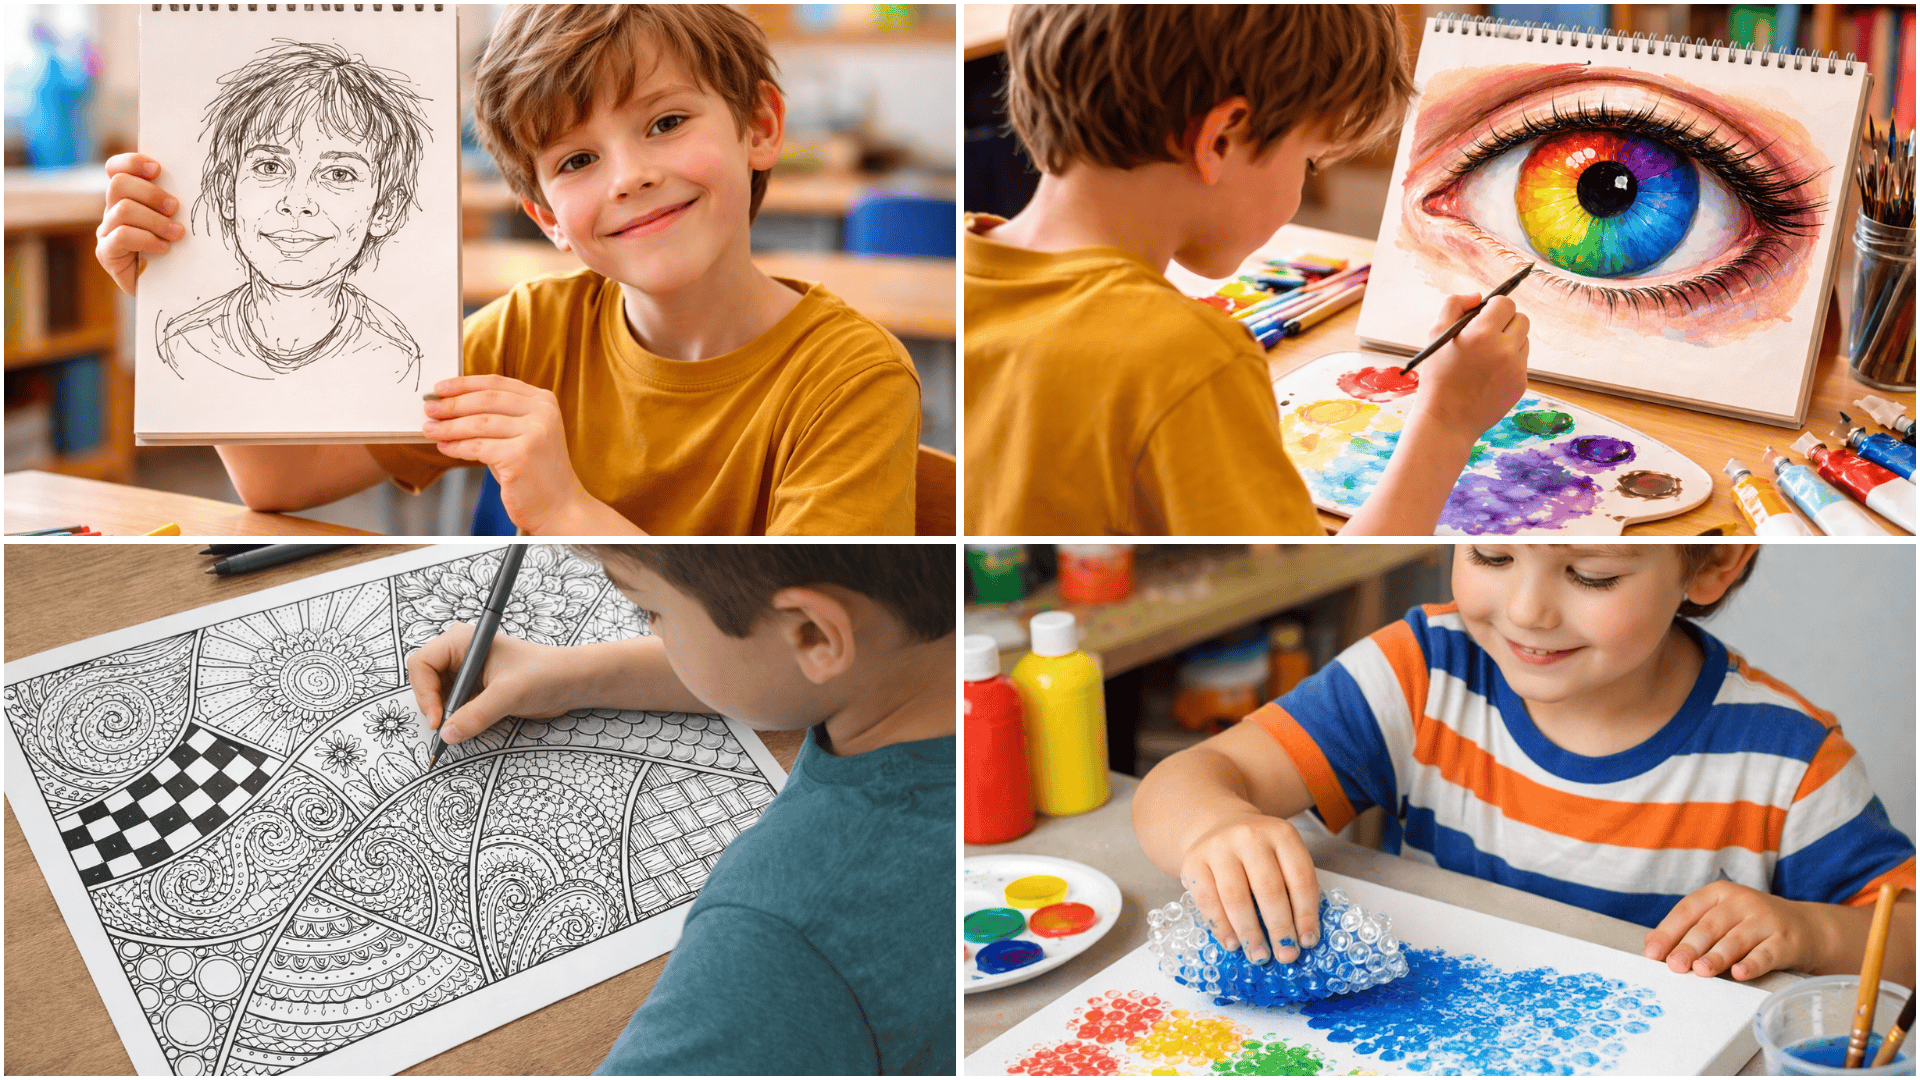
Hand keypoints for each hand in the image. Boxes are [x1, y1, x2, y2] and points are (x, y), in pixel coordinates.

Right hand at [96, 153, 185, 295]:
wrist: (169, 289)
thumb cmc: (177, 251)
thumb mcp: (176, 221)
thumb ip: (173, 203)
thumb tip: (194, 182)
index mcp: (127, 197)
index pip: (116, 168)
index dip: (133, 162)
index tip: (158, 169)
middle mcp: (112, 210)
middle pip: (119, 184)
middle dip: (151, 194)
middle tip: (175, 208)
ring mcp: (106, 231)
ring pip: (123, 209)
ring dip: (155, 220)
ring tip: (177, 233)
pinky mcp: (106, 253)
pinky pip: (122, 235)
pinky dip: (146, 239)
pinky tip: (163, 248)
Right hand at [405, 623, 580, 743]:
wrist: (569, 682)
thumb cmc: (545, 674)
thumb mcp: (509, 694)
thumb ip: (477, 714)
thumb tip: (448, 733)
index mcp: (463, 641)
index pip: (422, 664)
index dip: (424, 692)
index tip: (438, 718)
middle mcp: (461, 653)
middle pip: (425, 681)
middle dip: (433, 705)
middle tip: (445, 728)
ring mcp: (467, 671)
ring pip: (437, 696)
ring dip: (444, 714)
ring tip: (460, 726)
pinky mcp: (475, 688)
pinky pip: (452, 705)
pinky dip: (455, 718)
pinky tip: (468, 725)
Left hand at [422, 375, 596, 532]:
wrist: (559, 505)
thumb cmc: (533, 470)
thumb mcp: (521, 433)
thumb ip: (497, 416)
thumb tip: (450, 406)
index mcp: (543, 401)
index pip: (496, 383)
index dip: (464, 384)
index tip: (440, 388)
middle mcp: (542, 413)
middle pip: (486, 400)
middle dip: (452, 405)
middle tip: (429, 410)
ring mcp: (534, 434)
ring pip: (479, 423)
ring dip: (449, 427)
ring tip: (430, 430)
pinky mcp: (520, 456)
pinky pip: (478, 447)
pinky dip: (457, 447)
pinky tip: (444, 448)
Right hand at [1178, 813, 1320, 964]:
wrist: (1218, 826)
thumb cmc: (1258, 852)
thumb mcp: (1282, 856)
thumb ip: (1292, 887)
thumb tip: (1300, 937)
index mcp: (1281, 833)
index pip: (1300, 878)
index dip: (1306, 914)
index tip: (1308, 941)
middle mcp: (1249, 836)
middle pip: (1269, 889)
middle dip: (1279, 929)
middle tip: (1286, 955)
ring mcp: (1218, 848)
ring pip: (1236, 898)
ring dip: (1250, 934)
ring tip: (1259, 955)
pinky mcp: (1193, 863)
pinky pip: (1208, 902)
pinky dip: (1222, 928)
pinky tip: (1233, 944)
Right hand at [1406, 291, 1529, 440]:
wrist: (1446, 421)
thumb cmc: (1437, 377)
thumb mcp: (1435, 335)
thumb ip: (1454, 306)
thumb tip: (1477, 297)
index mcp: (1482, 334)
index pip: (1505, 303)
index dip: (1493, 307)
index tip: (1483, 316)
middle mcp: (1504, 349)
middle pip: (1521, 319)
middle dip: (1505, 322)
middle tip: (1487, 334)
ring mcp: (1516, 368)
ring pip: (1523, 340)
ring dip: (1509, 342)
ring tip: (1485, 358)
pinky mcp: (1521, 384)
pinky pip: (1521, 363)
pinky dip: (1509, 364)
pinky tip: (1489, 376)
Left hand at [1643, 880, 1814, 980]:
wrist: (1805, 927)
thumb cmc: (1750, 925)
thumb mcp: (1720, 918)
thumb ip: (1688, 928)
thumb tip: (1651, 944)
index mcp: (1718, 893)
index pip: (1688, 910)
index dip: (1668, 931)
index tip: (1652, 952)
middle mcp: (1741, 902)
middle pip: (1709, 926)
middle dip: (1689, 946)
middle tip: (1674, 965)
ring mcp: (1765, 920)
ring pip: (1735, 940)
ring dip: (1716, 956)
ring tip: (1700, 971)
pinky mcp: (1785, 940)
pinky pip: (1766, 953)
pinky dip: (1752, 964)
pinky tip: (1739, 973)